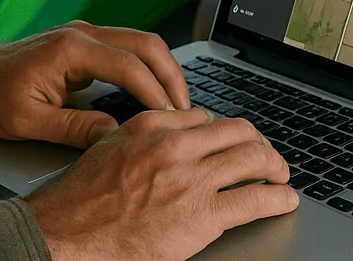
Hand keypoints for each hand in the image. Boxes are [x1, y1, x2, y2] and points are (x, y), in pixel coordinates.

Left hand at [0, 20, 189, 147]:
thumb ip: (73, 128)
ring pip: (140, 42)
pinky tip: (155, 95)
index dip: (155, 94)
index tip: (171, 122)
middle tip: (187, 112)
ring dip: (163, 70)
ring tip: (178, 106)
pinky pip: (127, 49)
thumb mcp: (27, 122)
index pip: (129, 66)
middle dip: (172, 76)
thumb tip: (115, 134)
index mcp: (70, 48)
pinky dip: (148, 68)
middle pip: (145, 44)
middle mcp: (82, 33)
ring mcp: (84, 34)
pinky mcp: (84, 43)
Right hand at [27, 108, 297, 260]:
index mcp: (152, 126)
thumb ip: (140, 136)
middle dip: (258, 143)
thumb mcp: (108, 148)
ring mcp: (192, 179)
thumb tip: (163, 133)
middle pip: (238, 131)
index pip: (204, 118)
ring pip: (254, 158)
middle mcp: (176, 146)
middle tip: (266, 156)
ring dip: (276, 167)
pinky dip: (279, 199)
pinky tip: (285, 201)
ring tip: (282, 176)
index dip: (222, 133)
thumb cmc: (80, 199)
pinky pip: (255, 200)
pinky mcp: (203, 215)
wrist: (68, 233)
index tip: (229, 144)